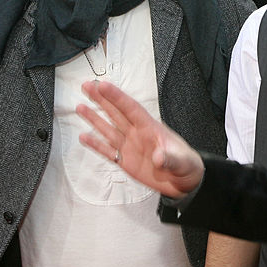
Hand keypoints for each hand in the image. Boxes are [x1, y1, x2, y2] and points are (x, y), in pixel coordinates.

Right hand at [77, 80, 204, 197]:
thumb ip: (170, 159)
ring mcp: (130, 146)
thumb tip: (158, 158)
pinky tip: (84, 137)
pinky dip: (95, 144)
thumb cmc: (186, 165)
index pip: (131, 109)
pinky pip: (107, 151)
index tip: (103, 85)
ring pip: (108, 129)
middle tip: (87, 86)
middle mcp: (137, 134)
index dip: (117, 97)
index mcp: (151, 128)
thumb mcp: (181, 162)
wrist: (183, 182)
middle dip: (101, 99)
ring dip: (94, 119)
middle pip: (116, 113)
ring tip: (80, 107)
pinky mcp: (125, 161)